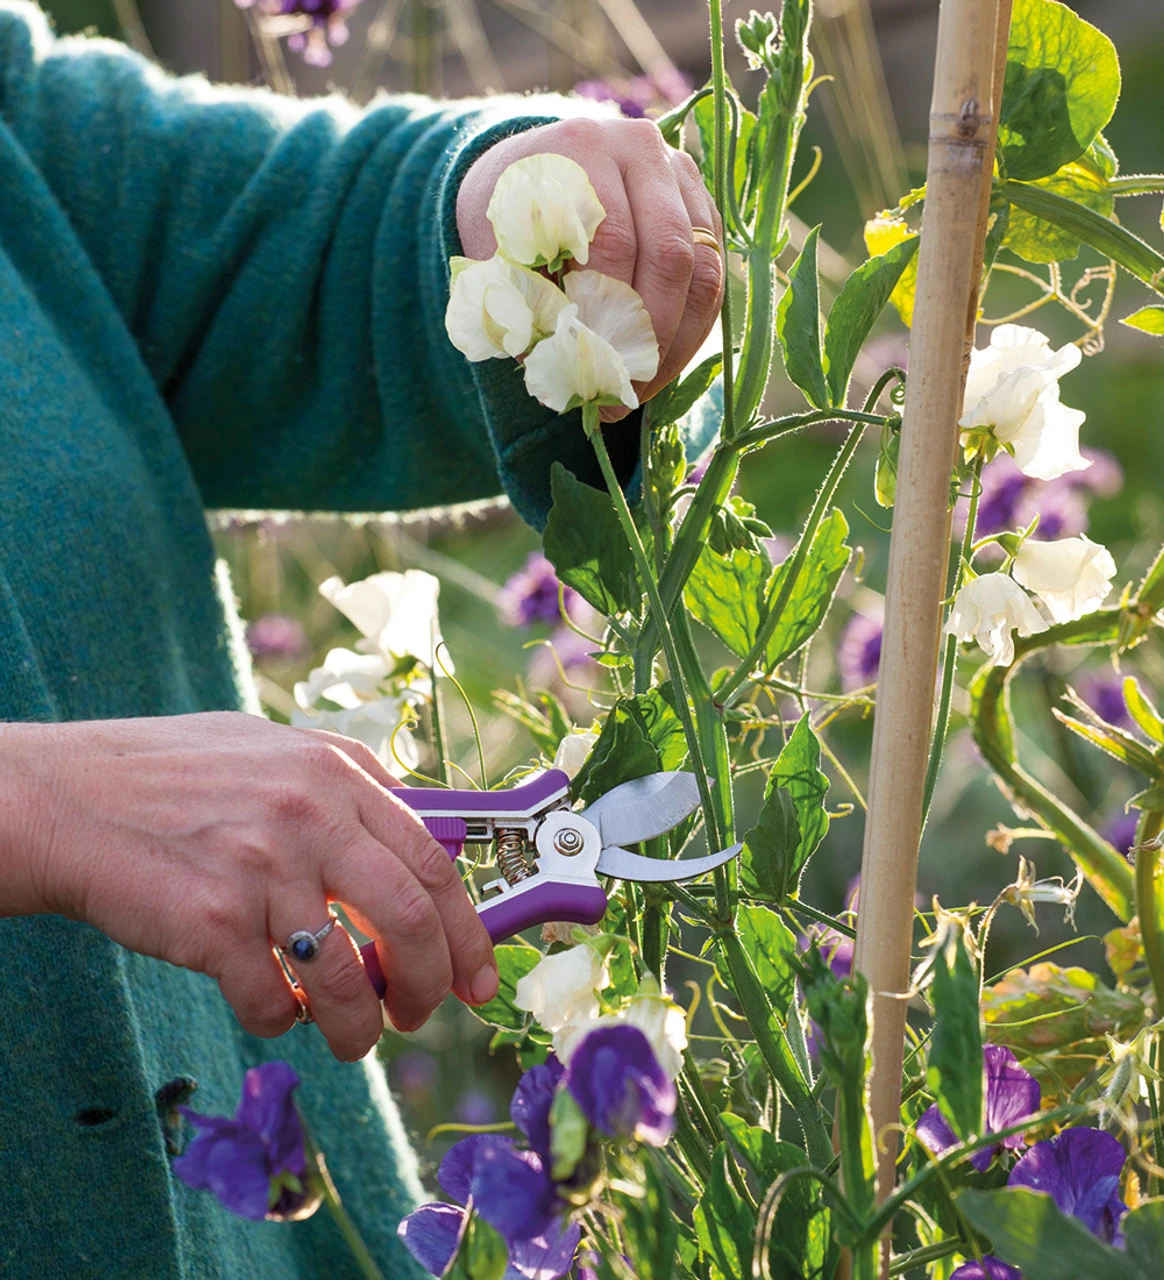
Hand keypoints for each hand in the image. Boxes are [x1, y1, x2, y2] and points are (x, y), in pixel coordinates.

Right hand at [1, 713, 497, 1061]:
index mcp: (335, 772)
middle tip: (421, 1013)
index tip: (479, 974)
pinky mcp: (212, 923)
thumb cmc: (168, 776)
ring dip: (359, 1028)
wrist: (65, 799)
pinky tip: (274, 1009)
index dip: (469, 929)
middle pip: (411, 920)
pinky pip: (273, 1003)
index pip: (435, 859)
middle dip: (430, 985)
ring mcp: (262, 868)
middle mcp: (309, 815)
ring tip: (352, 1039)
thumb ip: (345, 786)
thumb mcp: (273, 750)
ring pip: (345, 980)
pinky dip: (282, 1022)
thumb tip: (413, 844)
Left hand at [456, 116, 724, 419]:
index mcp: (580, 150)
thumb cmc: (509, 222)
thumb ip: (528, 310)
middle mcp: (639, 148)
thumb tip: (573, 377)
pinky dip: (691, 327)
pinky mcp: (703, 203)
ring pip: (704, 267)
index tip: (592, 372)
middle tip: (625, 393)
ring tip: (643, 389)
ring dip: (677, 342)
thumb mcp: (497, 260)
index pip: (613, 242)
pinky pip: (715, 274)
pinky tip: (660, 363)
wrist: (532, 171)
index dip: (608, 315)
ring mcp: (679, 172)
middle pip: (670, 253)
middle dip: (651, 337)